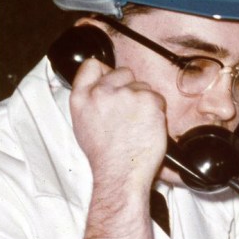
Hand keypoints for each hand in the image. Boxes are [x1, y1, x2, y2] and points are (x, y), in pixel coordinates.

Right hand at [69, 56, 166, 212]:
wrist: (120, 173)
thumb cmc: (104, 156)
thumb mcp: (82, 124)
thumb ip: (90, 101)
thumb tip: (100, 87)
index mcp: (81, 98)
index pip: (91, 65)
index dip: (105, 71)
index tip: (111, 80)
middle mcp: (101, 92)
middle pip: (122, 72)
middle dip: (128, 87)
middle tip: (128, 111)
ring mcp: (125, 94)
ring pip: (142, 86)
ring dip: (143, 101)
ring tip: (137, 124)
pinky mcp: (147, 100)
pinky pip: (157, 98)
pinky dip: (157, 111)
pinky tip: (147, 127)